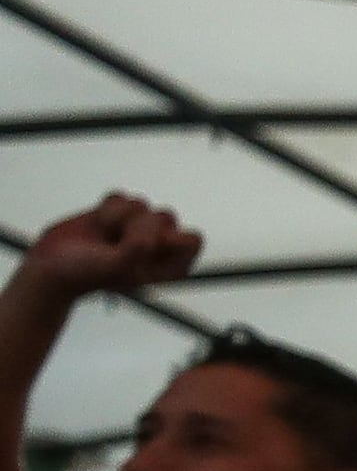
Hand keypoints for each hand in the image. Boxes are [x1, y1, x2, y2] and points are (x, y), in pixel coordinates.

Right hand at [14, 192, 202, 307]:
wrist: (51, 267)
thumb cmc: (87, 273)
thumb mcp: (119, 266)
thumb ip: (140, 248)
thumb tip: (153, 233)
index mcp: (169, 267)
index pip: (192, 239)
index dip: (165, 238)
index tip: (143, 249)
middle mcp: (158, 247)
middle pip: (167, 216)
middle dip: (138, 225)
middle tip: (117, 243)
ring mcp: (137, 228)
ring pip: (142, 204)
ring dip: (118, 218)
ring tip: (104, 237)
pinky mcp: (117, 214)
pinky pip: (121, 196)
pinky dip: (106, 208)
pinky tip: (97, 226)